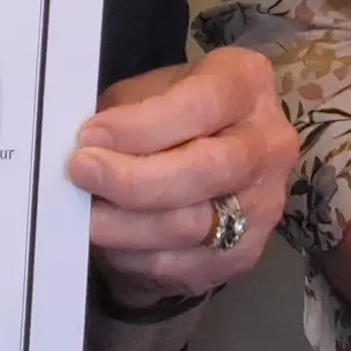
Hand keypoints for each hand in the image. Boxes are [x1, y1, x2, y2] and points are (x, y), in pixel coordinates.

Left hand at [68, 45, 295, 311]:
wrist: (199, 162)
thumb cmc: (165, 116)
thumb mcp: (144, 94)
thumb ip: (123, 115)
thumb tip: (86, 148)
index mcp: (247, 84)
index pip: (202, 106)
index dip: (143, 125)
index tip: (90, 136)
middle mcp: (269, 144)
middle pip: (207, 171)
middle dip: (135, 179)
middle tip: (80, 175)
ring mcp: (264, 205)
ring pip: (191, 226)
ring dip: (125, 225)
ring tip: (82, 215)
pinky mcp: (246, 255)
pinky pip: (183, 266)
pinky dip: (134, 257)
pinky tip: (108, 240)